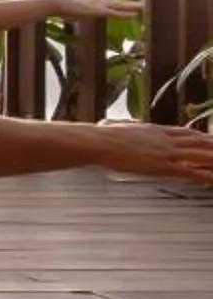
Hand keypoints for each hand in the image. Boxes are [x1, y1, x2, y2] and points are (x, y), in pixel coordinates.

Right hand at [54, 0, 142, 22]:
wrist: (56, 5)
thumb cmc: (62, 10)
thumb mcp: (71, 14)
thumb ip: (74, 16)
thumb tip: (69, 18)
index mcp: (95, 3)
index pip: (114, 3)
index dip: (125, 4)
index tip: (135, 4)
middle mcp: (100, 3)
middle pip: (121, 3)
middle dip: (134, 3)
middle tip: (148, 3)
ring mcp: (100, 6)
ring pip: (121, 6)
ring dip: (133, 6)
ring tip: (146, 7)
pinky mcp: (98, 11)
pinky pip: (114, 14)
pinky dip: (124, 14)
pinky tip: (134, 15)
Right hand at [96, 123, 212, 185]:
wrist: (97, 142)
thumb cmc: (99, 137)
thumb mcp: (114, 127)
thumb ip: (119, 126)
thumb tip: (110, 123)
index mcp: (154, 130)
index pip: (184, 132)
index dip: (200, 136)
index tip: (210, 137)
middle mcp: (164, 139)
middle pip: (198, 140)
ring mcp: (165, 152)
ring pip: (200, 154)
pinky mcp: (162, 166)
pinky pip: (190, 171)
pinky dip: (205, 175)